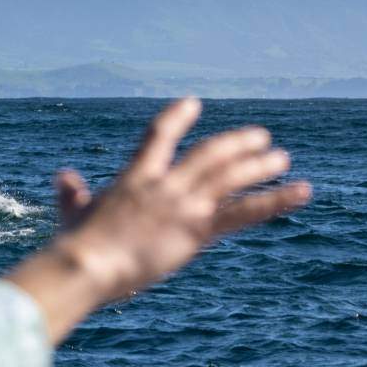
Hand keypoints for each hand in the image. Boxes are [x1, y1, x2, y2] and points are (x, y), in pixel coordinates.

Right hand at [7, 98, 310, 339]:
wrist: (88, 263)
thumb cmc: (76, 244)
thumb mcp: (74, 214)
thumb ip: (72, 194)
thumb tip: (64, 177)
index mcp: (135, 177)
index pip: (159, 136)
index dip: (177, 117)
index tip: (193, 103)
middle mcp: (165, 184)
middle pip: (209, 153)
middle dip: (236, 143)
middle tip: (260, 137)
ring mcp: (184, 204)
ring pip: (231, 175)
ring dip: (260, 164)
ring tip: (282, 157)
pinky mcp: (198, 228)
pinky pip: (246, 211)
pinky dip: (277, 200)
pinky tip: (302, 191)